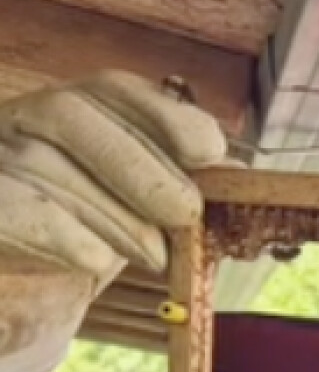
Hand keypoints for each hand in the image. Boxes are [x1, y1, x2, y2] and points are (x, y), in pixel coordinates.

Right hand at [0, 72, 226, 371]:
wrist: (15, 284)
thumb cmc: (87, 233)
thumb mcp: (134, 206)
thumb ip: (176, 185)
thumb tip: (242, 180)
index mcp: (67, 108)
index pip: (111, 87)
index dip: (163, 113)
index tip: (209, 151)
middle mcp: (16, 118)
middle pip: (72, 114)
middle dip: (142, 167)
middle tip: (187, 216)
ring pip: (43, 163)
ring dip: (113, 214)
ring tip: (155, 257)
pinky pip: (11, 206)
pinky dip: (61, 232)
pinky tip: (97, 261)